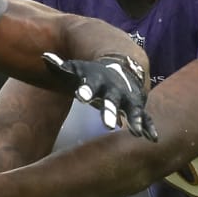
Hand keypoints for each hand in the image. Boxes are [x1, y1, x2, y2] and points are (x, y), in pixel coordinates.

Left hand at [42, 52, 157, 139]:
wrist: (121, 66)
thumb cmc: (92, 73)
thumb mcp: (77, 69)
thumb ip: (61, 67)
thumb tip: (44, 57)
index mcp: (97, 81)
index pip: (90, 86)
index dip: (86, 91)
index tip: (81, 97)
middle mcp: (114, 89)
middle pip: (112, 101)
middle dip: (110, 111)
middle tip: (107, 124)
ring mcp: (127, 98)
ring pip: (132, 110)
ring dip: (134, 120)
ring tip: (136, 132)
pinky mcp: (137, 106)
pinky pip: (145, 118)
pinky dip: (149, 127)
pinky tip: (153, 139)